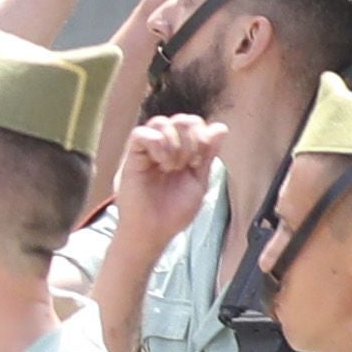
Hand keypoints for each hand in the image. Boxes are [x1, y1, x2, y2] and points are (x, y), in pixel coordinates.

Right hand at [114, 112, 225, 232]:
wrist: (154, 231)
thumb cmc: (173, 212)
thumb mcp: (199, 181)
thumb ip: (208, 155)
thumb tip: (220, 128)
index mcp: (180, 151)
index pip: (194, 124)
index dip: (203, 137)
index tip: (199, 162)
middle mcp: (163, 147)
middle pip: (181, 119)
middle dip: (191, 141)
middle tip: (187, 165)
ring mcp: (147, 151)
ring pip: (161, 122)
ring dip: (175, 144)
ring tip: (172, 167)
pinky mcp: (131, 157)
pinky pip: (141, 134)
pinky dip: (157, 143)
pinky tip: (161, 162)